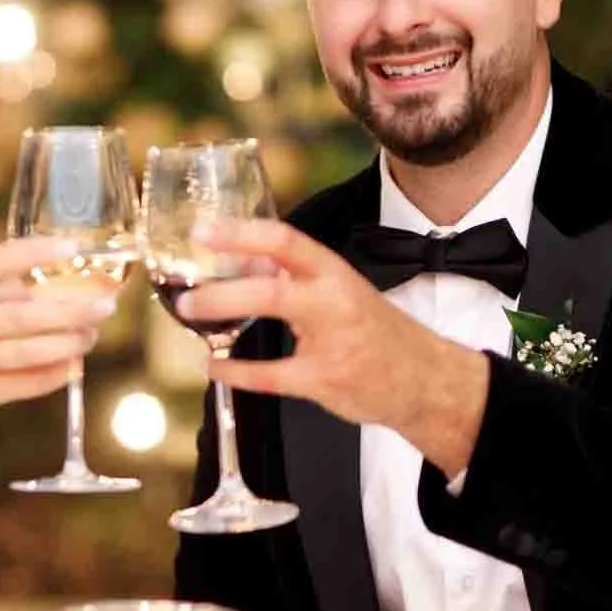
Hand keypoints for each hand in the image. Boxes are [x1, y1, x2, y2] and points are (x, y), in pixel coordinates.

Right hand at [0, 235, 118, 425]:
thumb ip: (5, 290)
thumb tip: (68, 285)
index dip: (36, 252)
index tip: (73, 247)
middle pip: (23, 315)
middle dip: (72, 311)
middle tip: (105, 305)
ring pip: (28, 352)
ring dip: (68, 344)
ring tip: (91, 335)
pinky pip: (27, 384)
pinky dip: (56, 374)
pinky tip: (75, 366)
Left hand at [175, 218, 490, 471]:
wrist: (423, 379)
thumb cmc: (376, 333)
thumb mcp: (341, 293)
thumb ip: (296, 279)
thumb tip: (243, 263)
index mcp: (335, 274)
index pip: (286, 241)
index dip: (242, 233)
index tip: (204, 231)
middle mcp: (334, 301)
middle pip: (273, 283)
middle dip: (223, 286)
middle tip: (188, 291)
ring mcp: (331, 341)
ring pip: (271, 315)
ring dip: (223, 313)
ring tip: (190, 313)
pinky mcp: (325, 380)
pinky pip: (269, 376)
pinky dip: (234, 371)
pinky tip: (214, 365)